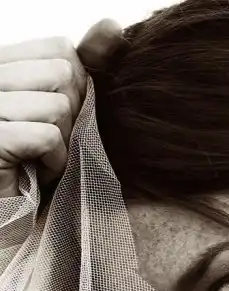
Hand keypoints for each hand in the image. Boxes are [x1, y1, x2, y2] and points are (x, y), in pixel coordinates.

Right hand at [0, 19, 121, 197]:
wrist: (20, 220)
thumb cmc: (43, 165)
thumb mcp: (69, 111)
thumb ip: (87, 66)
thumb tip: (113, 26)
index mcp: (3, 65)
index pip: (60, 48)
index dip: (76, 89)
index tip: (59, 121)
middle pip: (63, 73)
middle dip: (72, 117)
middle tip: (52, 145)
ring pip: (57, 106)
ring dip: (63, 143)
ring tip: (43, 161)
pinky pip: (46, 137)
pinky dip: (53, 162)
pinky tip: (37, 173)